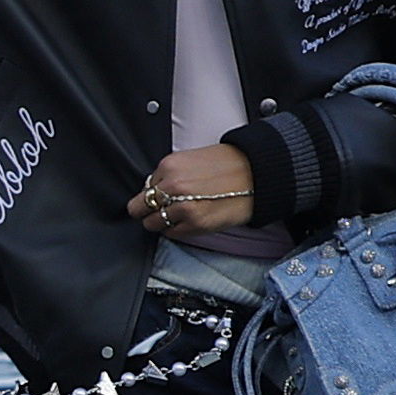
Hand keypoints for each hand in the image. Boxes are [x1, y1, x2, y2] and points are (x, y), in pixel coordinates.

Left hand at [127, 142, 256, 236]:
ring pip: (152, 224)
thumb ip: (169, 174)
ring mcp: (182, 207)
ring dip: (161, 222)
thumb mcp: (190, 160)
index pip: (144, 188)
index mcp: (168, 166)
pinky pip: (171, 234)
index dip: (152, 194)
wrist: (256, 174)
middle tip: (160, 211)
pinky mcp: (195, 224)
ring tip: (177, 216)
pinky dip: (176, 230)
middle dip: (147, 210)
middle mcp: (172, 186)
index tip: (159, 197)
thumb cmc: (227, 165)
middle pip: (139, 208)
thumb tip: (154, 190)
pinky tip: (189, 221)